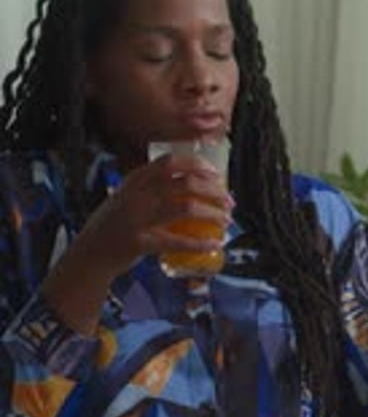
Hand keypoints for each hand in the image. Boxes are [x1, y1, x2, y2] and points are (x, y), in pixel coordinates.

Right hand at [77, 152, 232, 277]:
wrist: (90, 253)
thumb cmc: (114, 226)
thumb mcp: (127, 197)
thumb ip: (151, 188)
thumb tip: (191, 185)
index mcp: (135, 180)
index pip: (170, 163)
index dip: (197, 165)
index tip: (215, 174)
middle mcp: (137, 195)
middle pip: (186, 184)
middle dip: (213, 192)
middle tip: (228, 201)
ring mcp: (138, 218)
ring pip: (186, 208)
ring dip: (212, 214)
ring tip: (225, 221)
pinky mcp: (141, 243)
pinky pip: (177, 241)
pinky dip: (199, 243)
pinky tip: (213, 245)